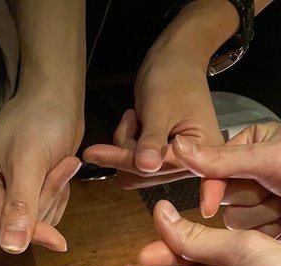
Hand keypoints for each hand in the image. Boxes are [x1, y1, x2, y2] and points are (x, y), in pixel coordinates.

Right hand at [0, 90, 82, 252]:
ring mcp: (6, 192)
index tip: (58, 242)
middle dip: (46, 197)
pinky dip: (59, 193)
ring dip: (55, 193)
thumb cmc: (39, 120)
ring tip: (63, 162)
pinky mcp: (26, 192)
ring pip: (37, 219)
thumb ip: (20, 206)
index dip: (30, 228)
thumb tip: (11, 248)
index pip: (0, 218)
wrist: (59, 96)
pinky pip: (46, 212)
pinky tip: (62, 168)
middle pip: (20, 222)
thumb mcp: (28, 162)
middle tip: (62, 165)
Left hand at [83, 34, 222, 194]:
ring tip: (135, 118)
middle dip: (127, 148)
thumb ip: (152, 139)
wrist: (177, 62)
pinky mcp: (161, 161)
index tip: (92, 153)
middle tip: (130, 118)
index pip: (158, 167)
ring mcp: (175, 164)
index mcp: (202, 153)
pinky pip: (133, 166)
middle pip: (144, 174)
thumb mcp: (160, 107)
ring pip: (134, 172)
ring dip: (125, 147)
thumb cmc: (174, 78)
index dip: (124, 159)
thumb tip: (146, 167)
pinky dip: (125, 147)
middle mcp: (191, 165)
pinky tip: (135, 125)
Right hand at [173, 123, 280, 229]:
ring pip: (236, 220)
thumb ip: (220, 159)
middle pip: (223, 198)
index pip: (212, 173)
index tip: (208, 208)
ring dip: (261, 217)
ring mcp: (262, 198)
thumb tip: (177, 147)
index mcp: (250, 145)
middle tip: (274, 190)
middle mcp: (253, 171)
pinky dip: (268, 230)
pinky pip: (251, 235)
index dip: (212, 191)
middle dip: (249, 199)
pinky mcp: (267, 222)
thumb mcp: (265, 159)